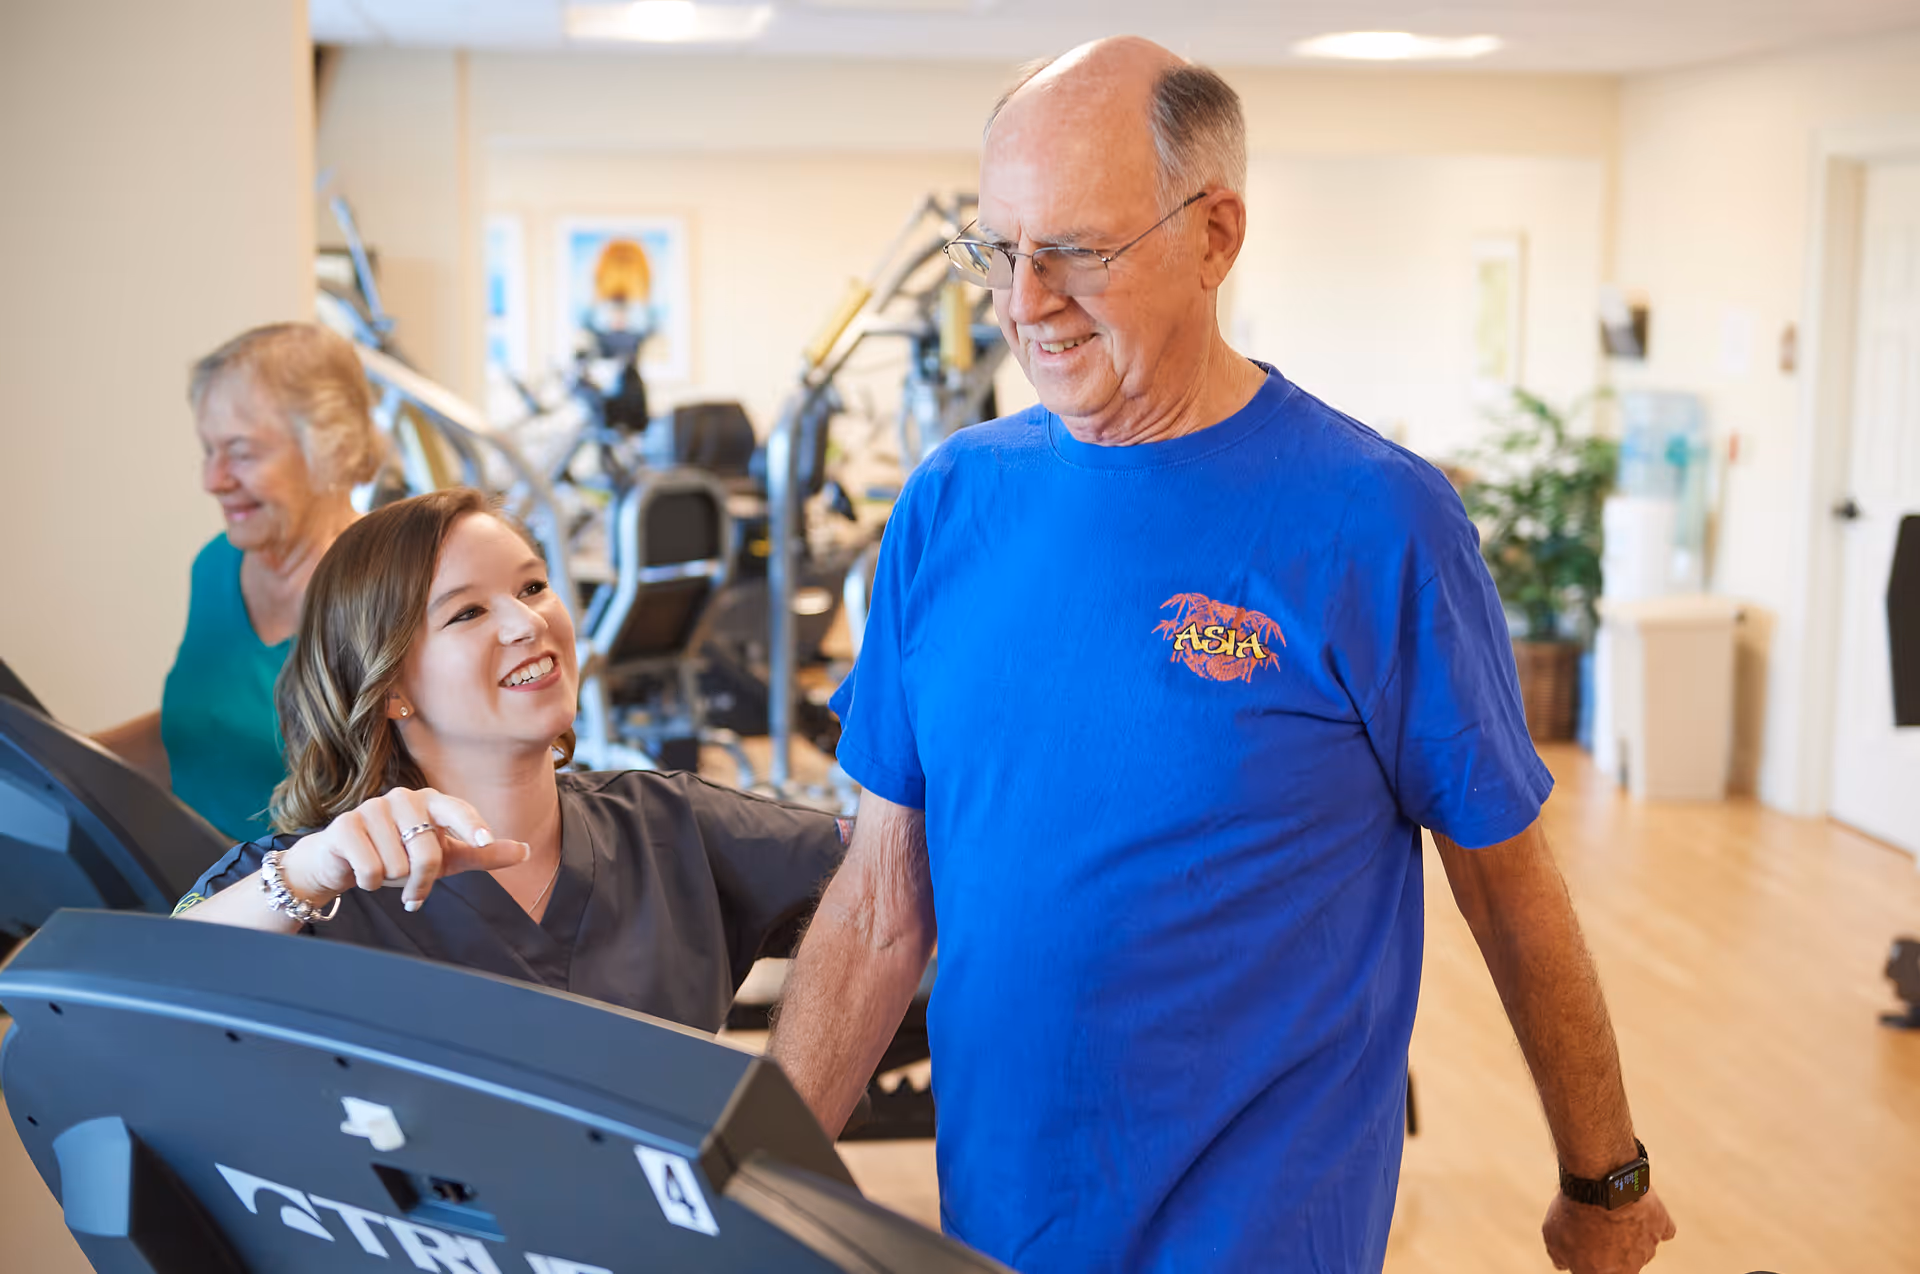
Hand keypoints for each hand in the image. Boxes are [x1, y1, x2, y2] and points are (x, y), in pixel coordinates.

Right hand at [280, 787, 529, 911]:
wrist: (344, 861)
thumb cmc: (401, 855)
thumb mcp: (446, 857)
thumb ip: (483, 854)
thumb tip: (526, 851)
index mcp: (432, 801)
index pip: (457, 810)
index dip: (471, 825)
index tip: (485, 841)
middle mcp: (403, 798)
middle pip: (426, 852)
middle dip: (421, 881)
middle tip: (413, 890)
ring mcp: (372, 808)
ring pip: (396, 865)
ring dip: (392, 881)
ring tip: (382, 870)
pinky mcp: (344, 826)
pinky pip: (370, 869)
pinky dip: (369, 882)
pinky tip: (362, 872)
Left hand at [1542, 1188, 1675, 1272]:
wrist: (1600, 1183)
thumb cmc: (1573, 1211)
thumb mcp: (1553, 1237)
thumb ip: (1560, 1257)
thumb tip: (1564, 1264)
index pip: (1596, 1272)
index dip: (1587, 1260)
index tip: (1581, 1245)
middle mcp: (1630, 1268)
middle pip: (1621, 1265)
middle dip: (1607, 1250)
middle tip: (1592, 1226)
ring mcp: (1649, 1247)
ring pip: (1640, 1247)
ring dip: (1627, 1234)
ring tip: (1609, 1210)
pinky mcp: (1662, 1226)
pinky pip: (1660, 1229)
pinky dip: (1652, 1223)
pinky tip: (1639, 1210)